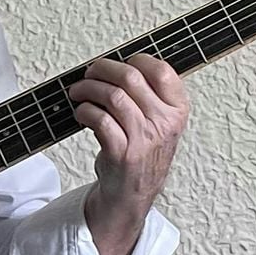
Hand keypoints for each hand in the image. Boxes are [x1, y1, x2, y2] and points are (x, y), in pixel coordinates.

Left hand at [68, 53, 189, 214]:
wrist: (132, 194)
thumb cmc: (143, 153)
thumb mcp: (161, 124)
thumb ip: (150, 96)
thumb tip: (120, 65)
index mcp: (177, 111)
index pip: (162, 71)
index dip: (137, 60)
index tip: (120, 63)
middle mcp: (164, 123)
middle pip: (130, 78)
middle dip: (103, 69)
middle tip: (90, 73)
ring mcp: (143, 139)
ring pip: (112, 96)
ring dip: (88, 89)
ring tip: (78, 92)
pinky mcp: (122, 152)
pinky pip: (99, 118)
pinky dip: (84, 111)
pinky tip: (82, 113)